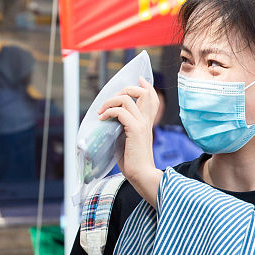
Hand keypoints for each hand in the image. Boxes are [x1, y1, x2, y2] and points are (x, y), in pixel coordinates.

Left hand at [97, 77, 161, 205]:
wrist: (141, 175)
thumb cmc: (132, 162)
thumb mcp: (126, 140)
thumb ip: (122, 128)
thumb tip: (107, 120)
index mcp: (146, 122)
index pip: (152, 98)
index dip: (145, 86)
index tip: (139, 78)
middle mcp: (146, 120)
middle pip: (143, 92)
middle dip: (125, 89)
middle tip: (110, 100)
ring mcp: (142, 124)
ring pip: (128, 99)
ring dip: (111, 101)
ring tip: (102, 111)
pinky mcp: (135, 130)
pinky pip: (120, 112)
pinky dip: (109, 112)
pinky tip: (102, 119)